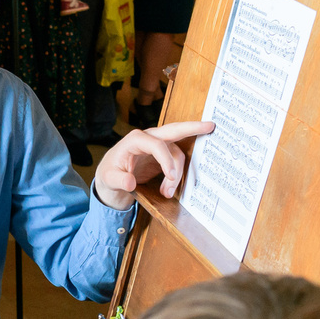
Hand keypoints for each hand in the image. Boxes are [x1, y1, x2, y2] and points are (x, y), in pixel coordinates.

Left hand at [94, 119, 213, 208]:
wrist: (111, 178)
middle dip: (192, 128)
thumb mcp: (109, 179)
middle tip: (210, 126)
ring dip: (176, 173)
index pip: (157, 144)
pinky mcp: (163, 154)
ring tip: (166, 192)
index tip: (171, 177)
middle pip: (174, 130)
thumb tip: (130, 183)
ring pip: (177, 153)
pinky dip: (177, 174)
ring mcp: (157, 144)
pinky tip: (169, 188)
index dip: (167, 160)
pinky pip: (176, 160)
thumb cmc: (109, 174)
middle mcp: (148, 137)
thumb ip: (119, 181)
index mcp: (135, 139)